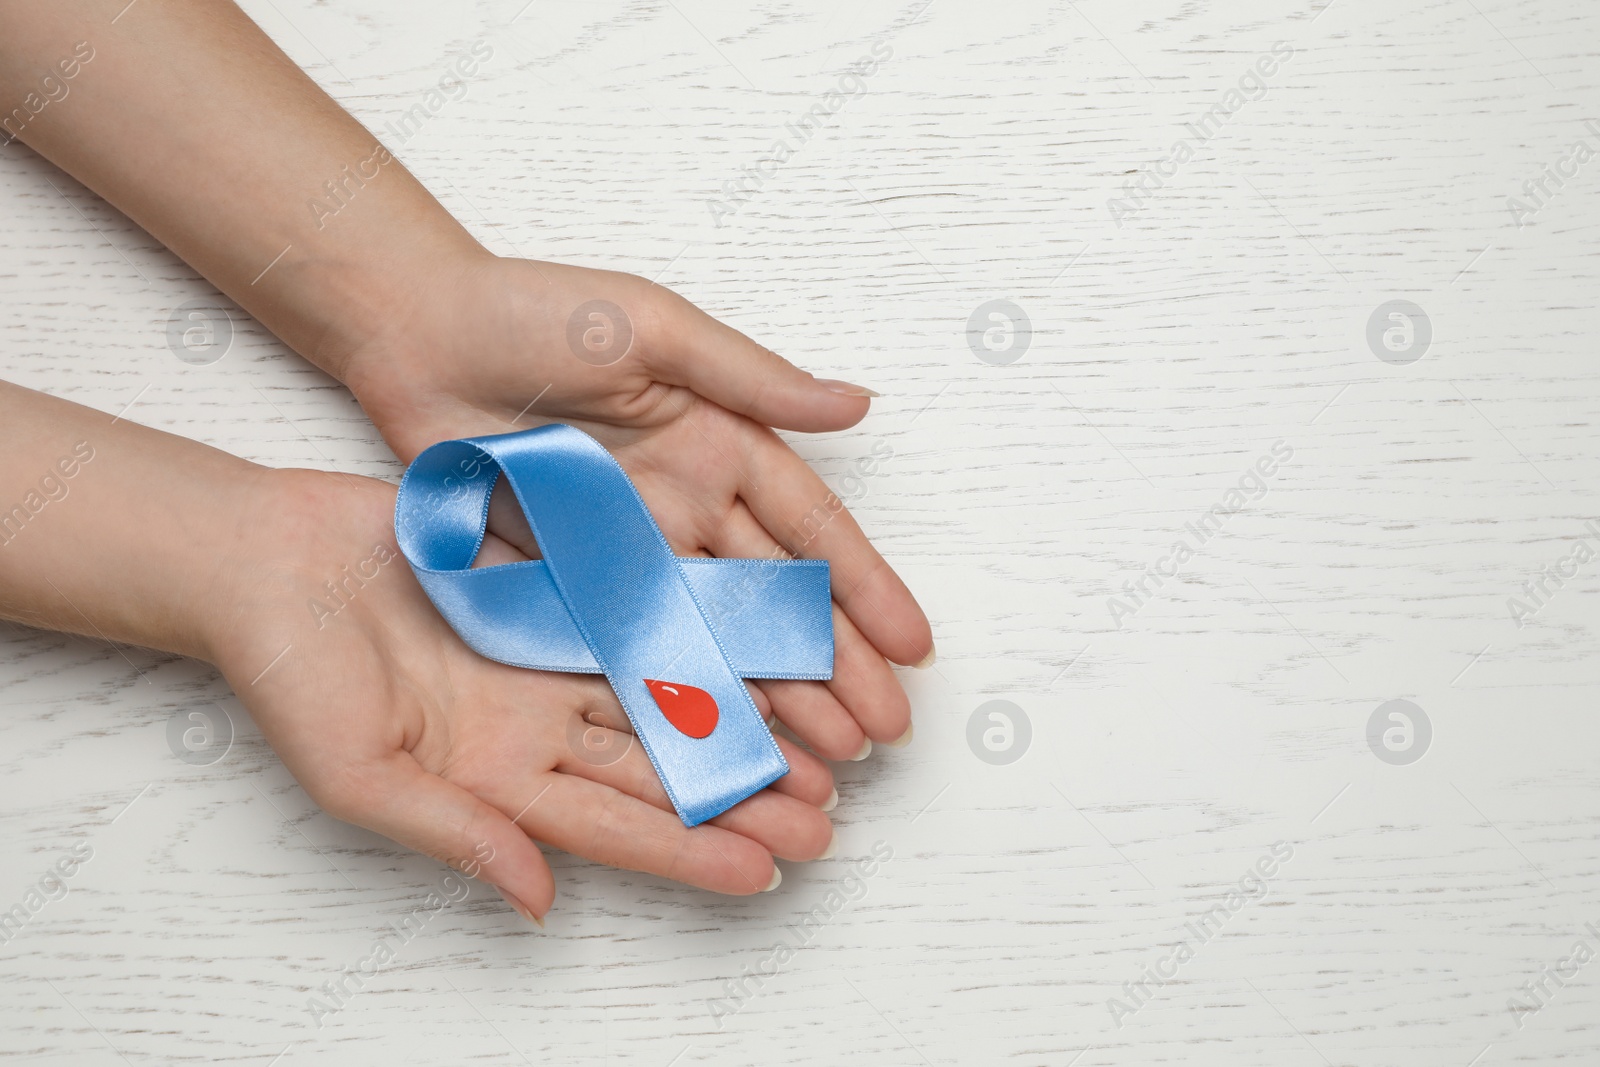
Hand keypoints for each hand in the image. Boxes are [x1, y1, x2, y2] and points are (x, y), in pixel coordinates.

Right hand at [210, 467, 839, 921]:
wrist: (261, 559)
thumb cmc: (288, 675)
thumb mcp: (360, 775)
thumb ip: (455, 835)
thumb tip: (539, 901)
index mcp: (496, 780)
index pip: (615, 827)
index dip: (690, 851)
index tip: (766, 872)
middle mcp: (537, 724)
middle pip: (659, 767)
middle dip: (739, 796)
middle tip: (823, 819)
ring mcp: (549, 656)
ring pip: (666, 691)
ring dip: (739, 715)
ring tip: (819, 741)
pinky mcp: (554, 589)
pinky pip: (642, 608)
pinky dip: (699, 627)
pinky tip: (760, 640)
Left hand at [336, 253, 935, 761]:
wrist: (416, 334)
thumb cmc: (535, 312)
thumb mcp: (654, 328)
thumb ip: (752, 379)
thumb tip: (858, 404)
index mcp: (720, 444)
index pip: (811, 529)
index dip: (866, 589)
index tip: (914, 648)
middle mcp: (687, 507)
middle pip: (775, 602)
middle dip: (836, 667)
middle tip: (884, 732)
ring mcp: (630, 553)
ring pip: (715, 641)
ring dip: (773, 698)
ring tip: (825, 759)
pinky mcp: (570, 584)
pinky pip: (632, 652)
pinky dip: (677, 699)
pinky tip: (720, 745)